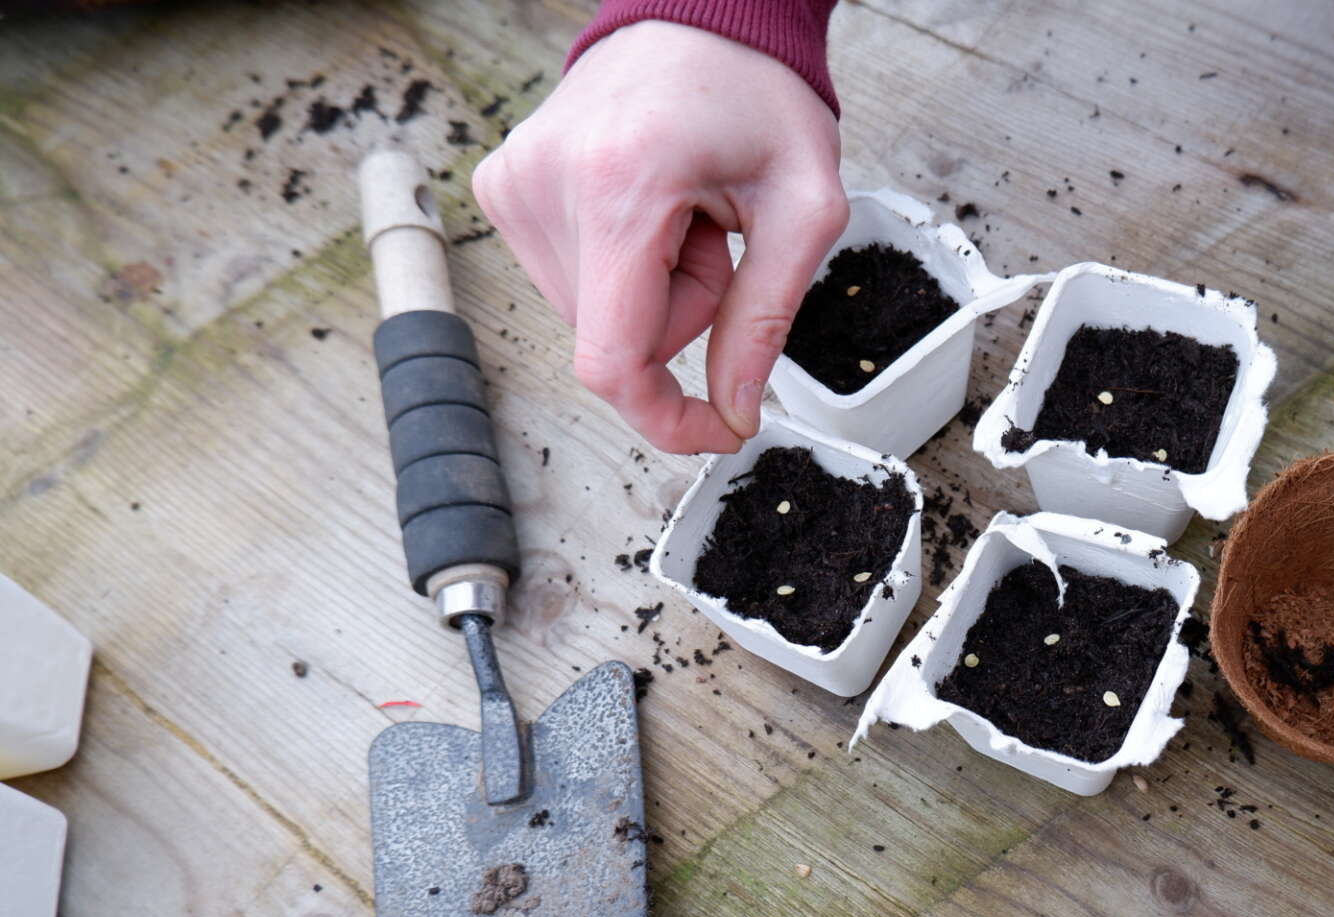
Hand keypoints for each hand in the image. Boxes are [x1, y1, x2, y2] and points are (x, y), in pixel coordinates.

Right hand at [475, 21, 847, 452]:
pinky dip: (618, 263)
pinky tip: (644, 203)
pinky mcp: (500, 184)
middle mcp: (545, 183)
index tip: (715, 429)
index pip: (612, 359)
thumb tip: (736, 414)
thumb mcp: (804, 210)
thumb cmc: (758, 98)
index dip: (665, 417)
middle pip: (613, 336)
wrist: (701, 15)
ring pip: (590, 315)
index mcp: (621, 186)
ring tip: (683, 211)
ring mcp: (511, 182)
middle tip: (718, 235)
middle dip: (681, 314)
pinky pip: (567, 279)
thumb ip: (766, 320)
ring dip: (651, 288)